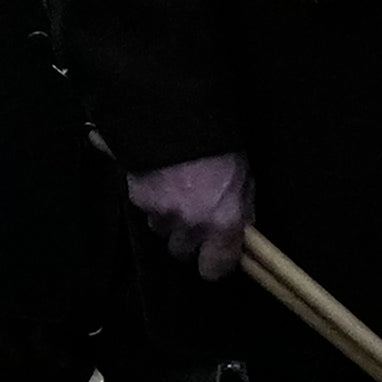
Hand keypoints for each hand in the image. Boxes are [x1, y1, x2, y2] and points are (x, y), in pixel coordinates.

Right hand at [125, 152, 252, 280]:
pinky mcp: (137, 197)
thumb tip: (238, 229)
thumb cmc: (220, 144)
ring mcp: (161, 212)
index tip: (214, 255)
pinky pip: (142, 205)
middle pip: (181, 251)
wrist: (180, 111)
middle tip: (192, 213)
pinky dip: (148, 193)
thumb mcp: (244, 178)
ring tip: (173, 185)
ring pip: (159, 228)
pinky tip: (156, 174)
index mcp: (223, 221)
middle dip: (185, 237)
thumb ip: (240, 209)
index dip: (213, 264)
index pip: (214, 269)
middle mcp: (191, 223)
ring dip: (165, 215)